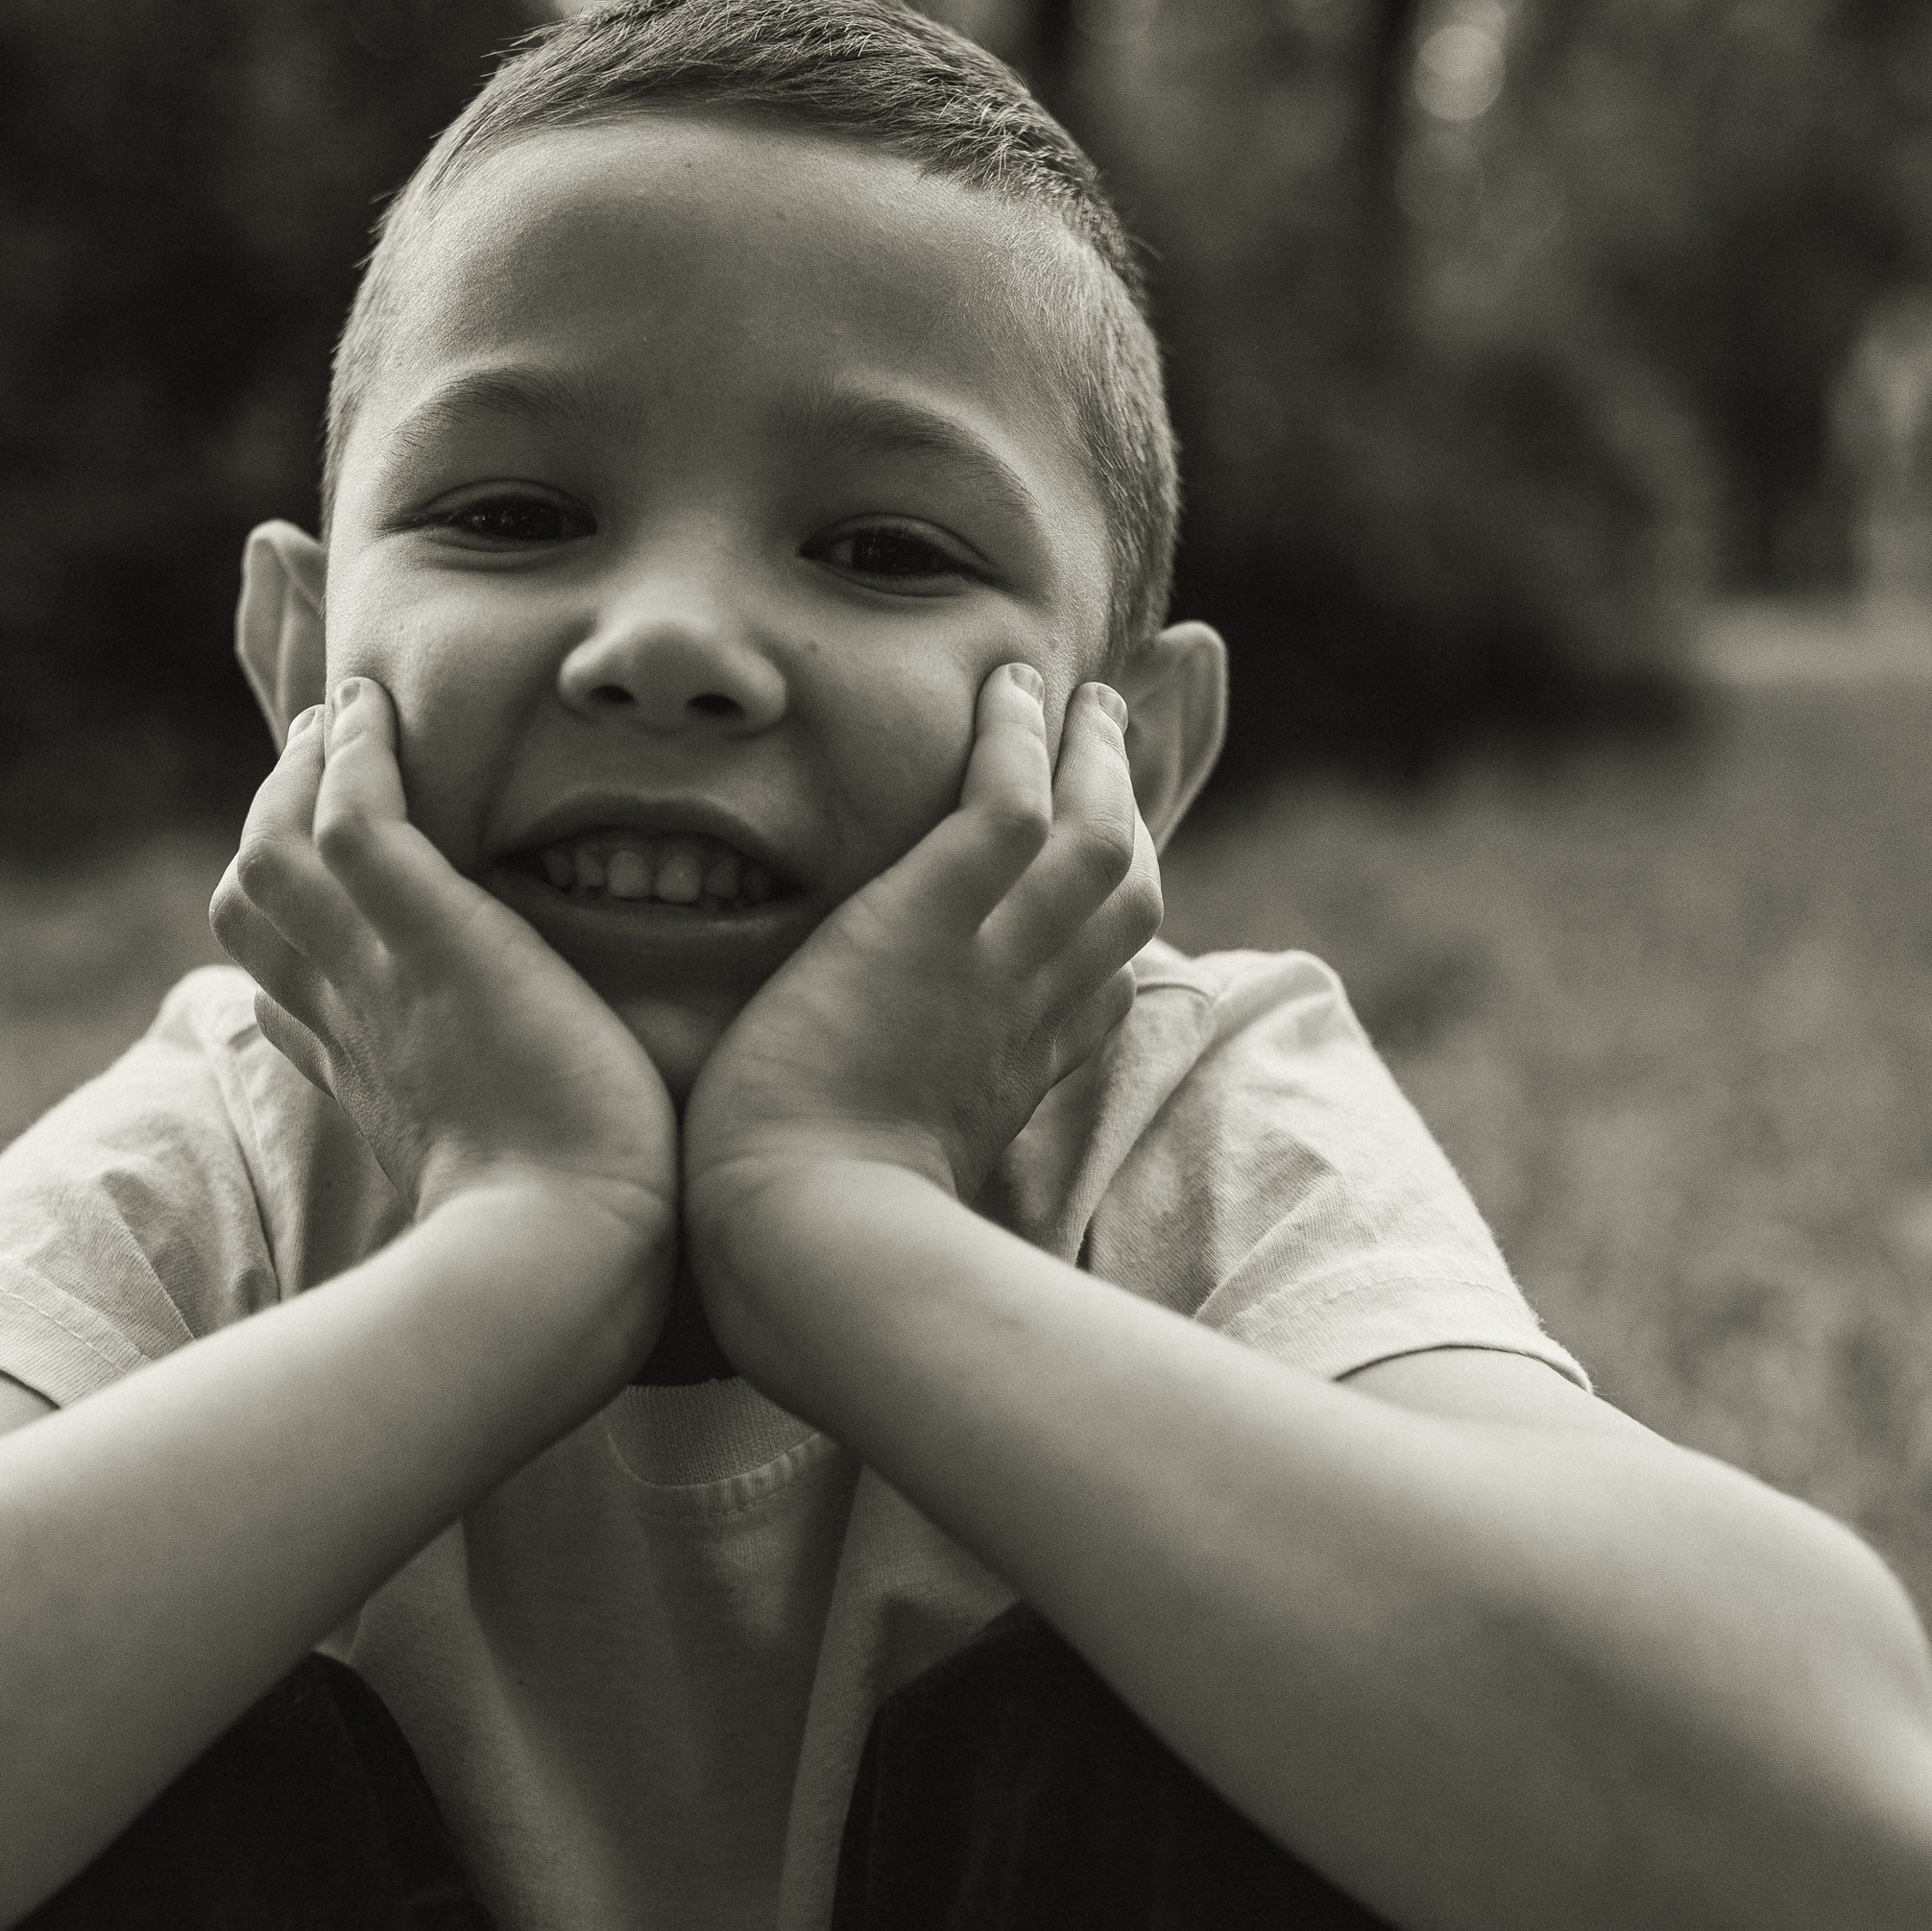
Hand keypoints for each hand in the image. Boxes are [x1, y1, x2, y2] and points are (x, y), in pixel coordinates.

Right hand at [210, 678, 679, 1306]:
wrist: (563, 1263)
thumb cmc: (571, 1253)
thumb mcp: (517, 1189)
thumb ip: (508, 1151)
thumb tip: (512, 1159)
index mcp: (373, 1085)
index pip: (292, 995)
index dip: (295, 935)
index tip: (324, 894)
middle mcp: (352, 1025)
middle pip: (256, 906)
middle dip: (272, 826)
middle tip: (317, 761)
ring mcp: (377, 978)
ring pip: (278, 847)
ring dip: (302, 772)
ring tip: (343, 712)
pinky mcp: (428, 940)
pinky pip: (354, 819)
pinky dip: (353, 755)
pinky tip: (373, 704)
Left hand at [683, 663, 1162, 1295]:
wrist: (802, 1245)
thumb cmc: (806, 1244)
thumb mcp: (873, 1193)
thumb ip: (879, 1153)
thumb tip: (843, 1174)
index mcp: (1013, 1083)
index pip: (1094, 988)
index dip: (1105, 927)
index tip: (1099, 879)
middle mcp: (1025, 1019)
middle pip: (1124, 899)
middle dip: (1128, 812)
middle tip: (1111, 740)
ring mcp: (989, 967)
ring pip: (1092, 838)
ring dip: (1093, 755)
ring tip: (1078, 690)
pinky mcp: (928, 926)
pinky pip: (1005, 806)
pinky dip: (1018, 739)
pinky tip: (1007, 685)